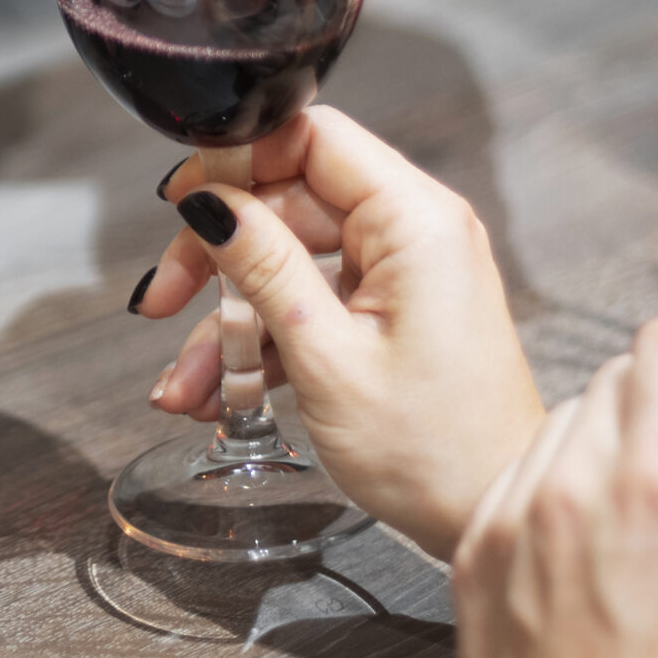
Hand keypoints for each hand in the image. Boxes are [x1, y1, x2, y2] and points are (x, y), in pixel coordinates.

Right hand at [135, 106, 541, 555]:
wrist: (495, 520)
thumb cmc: (435, 452)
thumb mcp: (327, 356)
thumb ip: (265, 267)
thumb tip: (211, 202)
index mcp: (414, 221)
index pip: (312, 137)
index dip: (239, 159)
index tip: (183, 202)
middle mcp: (414, 232)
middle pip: (289, 202)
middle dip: (217, 258)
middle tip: (162, 303)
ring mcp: (404, 273)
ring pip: (290, 262)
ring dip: (231, 319)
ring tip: (185, 385)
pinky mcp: (394, 312)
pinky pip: (313, 302)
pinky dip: (266, 342)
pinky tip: (221, 394)